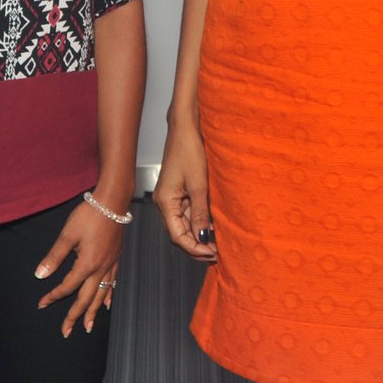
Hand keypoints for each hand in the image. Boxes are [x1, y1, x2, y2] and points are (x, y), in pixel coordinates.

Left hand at [34, 199, 127, 337]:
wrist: (113, 202)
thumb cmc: (89, 215)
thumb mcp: (67, 235)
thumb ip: (54, 256)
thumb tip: (40, 275)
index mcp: (87, 264)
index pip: (68, 287)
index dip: (53, 296)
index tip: (42, 303)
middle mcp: (101, 268)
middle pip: (87, 298)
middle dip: (75, 316)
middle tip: (66, 331)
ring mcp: (110, 265)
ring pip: (102, 294)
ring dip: (93, 312)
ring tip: (88, 326)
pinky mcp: (116, 259)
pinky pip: (112, 283)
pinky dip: (108, 295)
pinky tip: (107, 303)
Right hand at [152, 122, 217, 262]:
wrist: (186, 129)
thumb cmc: (189, 151)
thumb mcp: (198, 185)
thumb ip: (199, 213)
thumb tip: (202, 237)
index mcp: (165, 202)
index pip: (177, 236)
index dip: (194, 248)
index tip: (211, 254)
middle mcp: (165, 202)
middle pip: (179, 233)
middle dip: (196, 245)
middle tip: (216, 254)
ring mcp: (171, 197)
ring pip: (184, 224)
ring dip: (199, 235)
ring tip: (216, 244)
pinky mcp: (179, 191)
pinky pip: (188, 212)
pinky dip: (199, 222)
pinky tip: (211, 226)